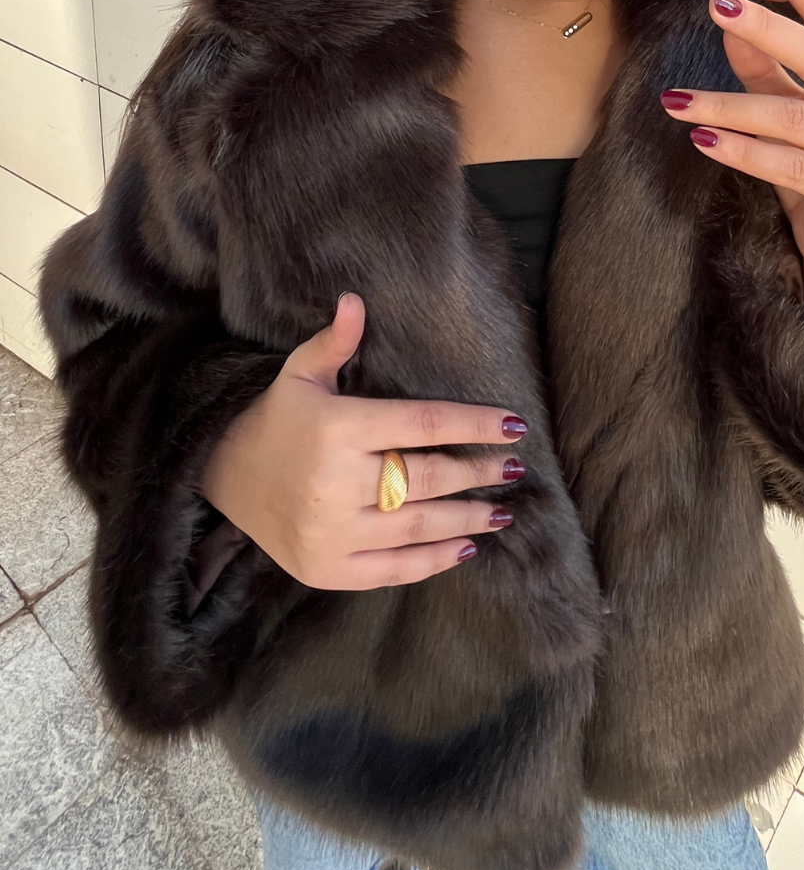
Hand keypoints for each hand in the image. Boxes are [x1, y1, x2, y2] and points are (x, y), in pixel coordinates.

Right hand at [200, 293, 527, 589]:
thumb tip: (355, 299)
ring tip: (503, 511)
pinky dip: (435, 560)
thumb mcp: (300, 374)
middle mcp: (334, 483)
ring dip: (468, 518)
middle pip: (428, 477)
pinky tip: (466, 546)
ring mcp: (330, 532)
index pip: (422, 424)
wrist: (224, 476)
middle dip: (479, 472)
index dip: (473, 424)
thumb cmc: (277, 418)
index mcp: (337, 428)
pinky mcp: (327, 569)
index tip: (514, 426)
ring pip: (419, 526)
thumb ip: (334, 341)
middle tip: (514, 469)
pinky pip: (395, 569)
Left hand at [661, 0, 803, 315]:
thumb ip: (766, 69)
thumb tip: (729, 18)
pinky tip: (705, 142)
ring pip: (797, 119)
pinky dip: (745, 153)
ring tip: (679, 101)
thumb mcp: (792, 112)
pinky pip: (794, 168)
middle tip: (717, 3)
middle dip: (767, 28)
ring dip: (731, 106)